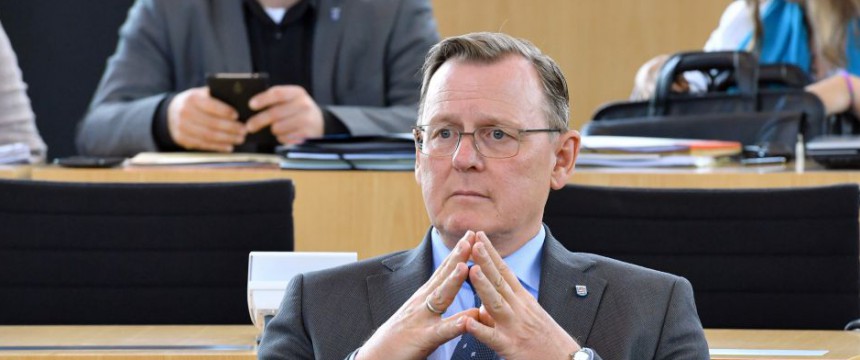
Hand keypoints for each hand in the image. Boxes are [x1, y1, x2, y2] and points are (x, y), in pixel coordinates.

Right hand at [167, 87, 245, 151]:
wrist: (172, 112)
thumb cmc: (195, 102)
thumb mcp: (201, 94)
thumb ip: (216, 96)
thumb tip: (239, 101)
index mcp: (192, 98)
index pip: (210, 105)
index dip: (224, 111)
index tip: (238, 116)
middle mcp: (185, 112)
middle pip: (211, 123)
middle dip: (231, 128)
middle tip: (244, 130)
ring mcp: (182, 127)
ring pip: (208, 136)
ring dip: (227, 139)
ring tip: (240, 139)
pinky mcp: (182, 139)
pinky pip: (203, 145)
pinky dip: (218, 147)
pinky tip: (229, 147)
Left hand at [247, 85, 323, 144]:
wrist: (319, 122)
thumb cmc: (298, 110)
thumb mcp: (291, 99)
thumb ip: (275, 99)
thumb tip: (252, 106)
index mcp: (297, 93)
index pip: (277, 93)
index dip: (263, 99)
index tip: (251, 105)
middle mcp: (304, 105)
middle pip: (274, 113)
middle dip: (259, 121)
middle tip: (250, 126)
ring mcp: (307, 120)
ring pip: (278, 127)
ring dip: (273, 130)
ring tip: (279, 127)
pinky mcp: (307, 134)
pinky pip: (285, 138)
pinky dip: (281, 137)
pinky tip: (287, 133)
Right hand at [357, 231, 479, 359]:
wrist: (376, 358)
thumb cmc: (401, 341)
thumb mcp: (423, 320)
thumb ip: (442, 311)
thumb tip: (467, 306)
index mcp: (425, 298)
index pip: (444, 271)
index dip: (459, 253)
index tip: (472, 236)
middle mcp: (422, 303)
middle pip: (443, 275)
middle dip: (458, 256)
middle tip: (472, 236)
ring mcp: (421, 319)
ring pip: (440, 297)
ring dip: (453, 281)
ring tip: (466, 266)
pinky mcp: (422, 339)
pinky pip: (441, 331)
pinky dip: (454, 325)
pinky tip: (466, 320)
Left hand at [465, 231, 580, 359]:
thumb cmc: (544, 341)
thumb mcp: (525, 319)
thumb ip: (500, 312)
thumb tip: (480, 311)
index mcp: (522, 300)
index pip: (504, 271)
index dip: (492, 253)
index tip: (480, 236)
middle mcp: (519, 309)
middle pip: (500, 281)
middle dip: (486, 261)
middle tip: (473, 241)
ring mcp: (514, 326)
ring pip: (496, 303)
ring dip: (483, 286)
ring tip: (471, 270)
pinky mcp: (510, 346)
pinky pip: (492, 338)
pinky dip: (480, 329)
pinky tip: (467, 321)